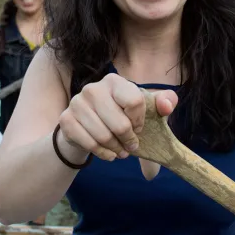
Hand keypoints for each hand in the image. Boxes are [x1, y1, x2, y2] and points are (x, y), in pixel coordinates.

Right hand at [57, 74, 177, 174]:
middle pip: (120, 124)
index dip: (140, 121)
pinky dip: (102, 153)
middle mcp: (92, 88)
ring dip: (116, 149)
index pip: (135, 102)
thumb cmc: (123, 115)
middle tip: (131, 146)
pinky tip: (108, 153)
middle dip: (129, 140)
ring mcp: (76, 103)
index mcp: (114, 81)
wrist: (89, 125)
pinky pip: (89, 144)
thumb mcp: (146, 108)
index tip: (139, 128)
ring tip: (121, 151)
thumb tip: (167, 106)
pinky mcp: (66, 120)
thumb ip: (164, 102)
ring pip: (104, 136)